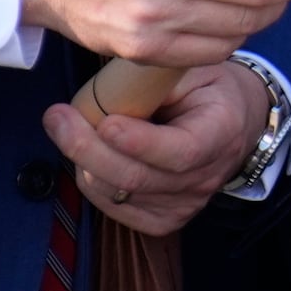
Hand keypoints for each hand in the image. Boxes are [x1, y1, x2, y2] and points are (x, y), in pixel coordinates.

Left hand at [47, 59, 267, 236]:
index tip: (106, 122)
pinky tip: (86, 153)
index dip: (140, 143)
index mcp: (222, 133)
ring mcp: (185, 205)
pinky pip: (114, 208)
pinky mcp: (164, 220)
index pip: (181, 151)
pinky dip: (91, 181)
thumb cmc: (206, 88)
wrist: (234, 123)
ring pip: (118, 194)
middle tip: (56, 117)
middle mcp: (206, 178)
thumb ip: (156, 80)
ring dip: (83, 161)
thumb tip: (108, 91)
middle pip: (139, 178)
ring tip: (66, 127)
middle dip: (88, 149)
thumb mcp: (191, 69)